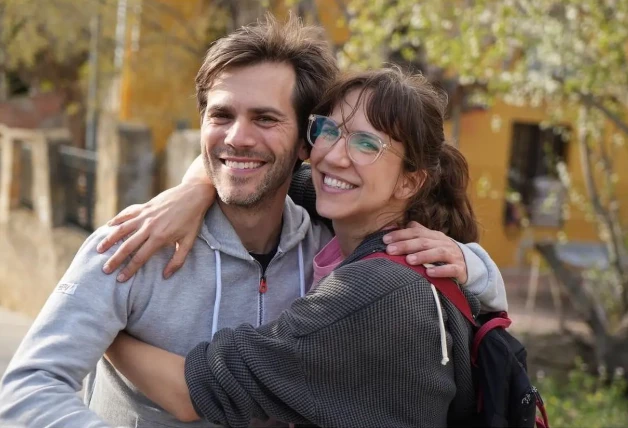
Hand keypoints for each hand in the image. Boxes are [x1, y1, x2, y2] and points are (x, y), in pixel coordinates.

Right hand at [97, 182, 215, 281]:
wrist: (193, 195)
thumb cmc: (192, 220)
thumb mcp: (189, 242)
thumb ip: (178, 260)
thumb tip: (165, 276)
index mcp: (160, 237)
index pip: (140, 257)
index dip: (129, 269)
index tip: (120, 279)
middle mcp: (149, 227)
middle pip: (127, 246)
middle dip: (115, 259)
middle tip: (105, 270)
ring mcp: (144, 215)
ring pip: (122, 229)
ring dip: (109, 240)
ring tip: (99, 250)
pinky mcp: (144, 206)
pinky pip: (126, 214)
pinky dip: (116, 220)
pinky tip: (108, 226)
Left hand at [383, 221, 467, 283]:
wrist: (468, 264)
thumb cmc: (441, 252)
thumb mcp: (429, 241)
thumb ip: (412, 233)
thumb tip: (389, 227)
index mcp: (434, 235)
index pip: (416, 232)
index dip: (400, 234)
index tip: (385, 240)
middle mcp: (443, 243)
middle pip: (424, 242)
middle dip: (406, 245)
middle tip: (390, 250)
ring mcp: (453, 255)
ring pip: (438, 253)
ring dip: (423, 256)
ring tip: (409, 260)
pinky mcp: (460, 269)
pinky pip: (451, 269)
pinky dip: (440, 270)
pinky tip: (429, 273)